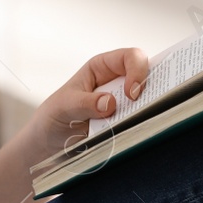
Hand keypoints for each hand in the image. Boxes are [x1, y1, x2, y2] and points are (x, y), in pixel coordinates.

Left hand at [29, 47, 151, 155]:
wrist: (50, 144)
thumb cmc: (53, 117)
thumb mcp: (63, 107)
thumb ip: (84, 103)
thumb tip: (110, 103)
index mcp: (101, 67)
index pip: (130, 57)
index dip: (137, 71)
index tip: (132, 94)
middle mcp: (117, 83)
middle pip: (148, 76)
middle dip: (152, 89)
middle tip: (146, 107)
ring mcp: (124, 104)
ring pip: (149, 100)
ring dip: (149, 110)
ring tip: (142, 122)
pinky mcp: (126, 124)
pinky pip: (142, 121)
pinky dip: (143, 126)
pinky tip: (138, 133)